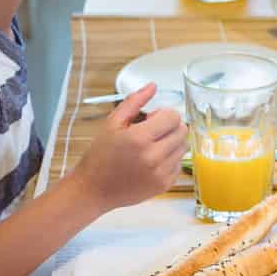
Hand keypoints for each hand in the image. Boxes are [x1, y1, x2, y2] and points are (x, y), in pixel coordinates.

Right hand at [70, 84, 188, 211]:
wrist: (93, 189)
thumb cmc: (100, 156)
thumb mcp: (112, 123)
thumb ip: (134, 102)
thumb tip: (153, 86)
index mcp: (139, 138)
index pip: (173, 116)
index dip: (164, 114)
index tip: (151, 119)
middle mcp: (153, 157)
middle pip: (182, 130)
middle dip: (170, 126)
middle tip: (152, 132)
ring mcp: (160, 173)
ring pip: (184, 147)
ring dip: (171, 142)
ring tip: (152, 146)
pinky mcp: (164, 185)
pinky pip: (180, 164)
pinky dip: (170, 159)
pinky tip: (153, 160)